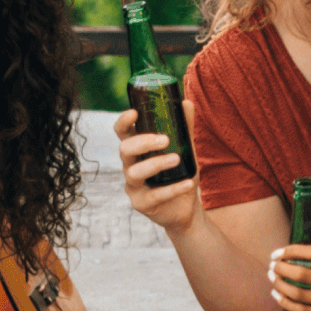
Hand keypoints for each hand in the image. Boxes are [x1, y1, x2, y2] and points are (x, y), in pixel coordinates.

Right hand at [114, 102, 199, 234]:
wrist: (186, 208)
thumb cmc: (180, 174)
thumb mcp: (184, 149)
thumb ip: (183, 127)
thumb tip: (186, 102)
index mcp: (137, 149)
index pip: (122, 132)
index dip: (123, 122)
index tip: (134, 113)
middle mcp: (130, 166)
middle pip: (124, 150)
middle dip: (143, 142)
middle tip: (165, 140)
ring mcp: (133, 186)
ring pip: (134, 172)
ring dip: (156, 164)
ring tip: (177, 159)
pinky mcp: (141, 203)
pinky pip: (154, 196)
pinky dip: (173, 189)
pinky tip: (188, 183)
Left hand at [267, 243, 310, 310]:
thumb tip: (304, 261)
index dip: (290, 251)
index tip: (279, 253)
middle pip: (300, 274)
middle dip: (280, 269)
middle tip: (272, 267)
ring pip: (297, 294)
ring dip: (280, 286)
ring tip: (273, 281)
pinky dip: (287, 304)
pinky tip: (280, 298)